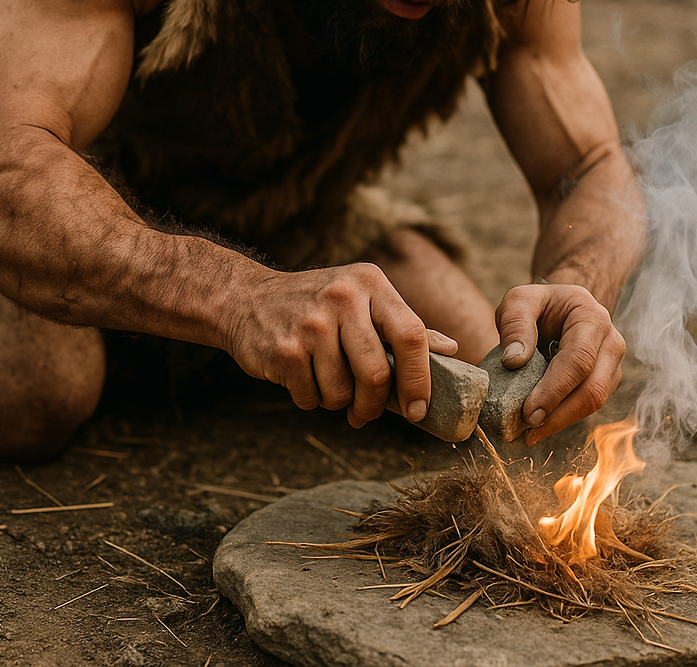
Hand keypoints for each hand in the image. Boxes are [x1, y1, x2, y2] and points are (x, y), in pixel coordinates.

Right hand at [224, 262, 457, 428]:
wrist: (245, 299)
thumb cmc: (316, 304)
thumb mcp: (361, 299)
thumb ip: (402, 325)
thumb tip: (451, 349)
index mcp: (370, 283)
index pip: (412, 333)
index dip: (420, 378)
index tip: (418, 409)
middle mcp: (343, 297)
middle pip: (377, 372)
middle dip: (374, 405)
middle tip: (365, 413)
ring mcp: (312, 323)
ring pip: (343, 391)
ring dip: (336, 401)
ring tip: (325, 381)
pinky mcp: (284, 349)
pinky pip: (311, 397)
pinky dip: (309, 399)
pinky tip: (300, 376)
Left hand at [494, 283, 625, 444]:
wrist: (559, 307)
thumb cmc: (539, 304)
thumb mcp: (519, 300)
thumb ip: (515, 323)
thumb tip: (514, 361)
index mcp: (592, 318)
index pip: (579, 360)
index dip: (555, 389)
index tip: (529, 412)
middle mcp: (611, 342)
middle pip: (594, 388)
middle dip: (560, 414)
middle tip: (528, 430)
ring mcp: (612, 365)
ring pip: (595, 402)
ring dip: (562, 421)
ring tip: (529, 432)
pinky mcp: (606, 382)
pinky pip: (589, 405)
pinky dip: (564, 418)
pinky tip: (540, 425)